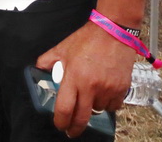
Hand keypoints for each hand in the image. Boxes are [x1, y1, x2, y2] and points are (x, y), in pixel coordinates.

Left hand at [35, 22, 133, 137]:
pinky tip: (103, 93)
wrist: (114, 31)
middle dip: (75, 128)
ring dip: (92, 108)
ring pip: (98, 110)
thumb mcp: (63, 47)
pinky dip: (108, 103)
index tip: (60, 125)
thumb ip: (48, 60)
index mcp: (74, 77)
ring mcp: (108, 89)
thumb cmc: (88, 38)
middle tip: (72, 130)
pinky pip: (113, 105)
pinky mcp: (122, 88)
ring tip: (90, 96)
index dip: (61, 121)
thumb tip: (39, 68)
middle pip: (82, 118)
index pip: (64, 109)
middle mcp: (91, 86)